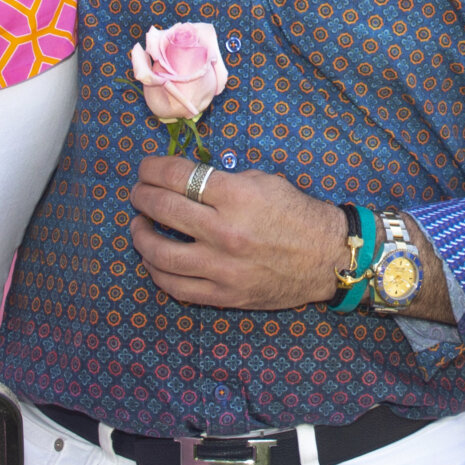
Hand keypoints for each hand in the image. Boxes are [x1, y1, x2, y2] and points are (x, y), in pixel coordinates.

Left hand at [126, 158, 347, 309]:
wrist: (327, 257)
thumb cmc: (297, 214)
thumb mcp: (264, 181)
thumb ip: (223, 180)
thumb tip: (186, 180)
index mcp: (236, 196)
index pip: (178, 176)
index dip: (153, 169)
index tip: (146, 169)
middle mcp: (225, 232)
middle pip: (163, 209)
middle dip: (142, 197)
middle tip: (138, 193)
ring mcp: (222, 268)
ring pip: (161, 254)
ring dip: (141, 236)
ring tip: (138, 226)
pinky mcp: (224, 295)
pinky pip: (177, 287)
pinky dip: (158, 272)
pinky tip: (154, 260)